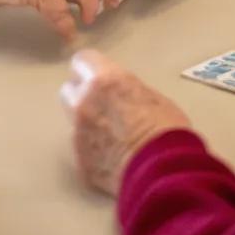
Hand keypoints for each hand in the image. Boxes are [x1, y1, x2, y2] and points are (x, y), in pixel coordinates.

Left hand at [61, 50, 189, 195]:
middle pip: (69, 90)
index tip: (99, 78)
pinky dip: (92, 149)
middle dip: (82, 96)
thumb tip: (121, 95)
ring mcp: (78, 134)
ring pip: (74, 121)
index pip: (81, 61)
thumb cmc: (166, 129)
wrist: (162, 173)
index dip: (90, 69)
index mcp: (104, 80)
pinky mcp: (79, 161)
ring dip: (87, 123)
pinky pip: (81, 148)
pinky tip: (112, 158)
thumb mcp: (152, 96)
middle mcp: (84, 103)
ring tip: (111, 137)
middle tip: (102, 106)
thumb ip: (127, 90)